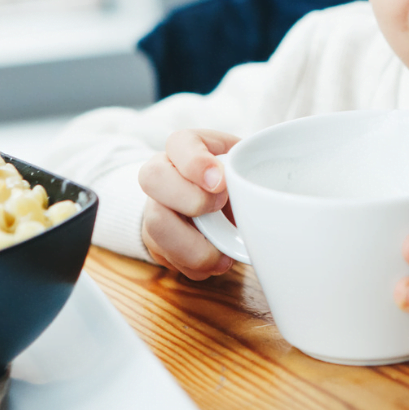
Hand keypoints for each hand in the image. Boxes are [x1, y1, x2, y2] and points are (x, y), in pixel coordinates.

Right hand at [138, 129, 238, 279]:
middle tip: (219, 208)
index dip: (197, 164)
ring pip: (155, 225)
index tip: (221, 182)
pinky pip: (168, 257)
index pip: (179, 143)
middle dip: (191, 199)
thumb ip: (246, 172)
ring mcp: (154, 207)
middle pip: (152, 177)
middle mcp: (161, 174)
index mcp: (185, 147)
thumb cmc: (232, 179)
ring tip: (222, 254)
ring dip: (193, 246)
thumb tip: (256, 197)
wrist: (214, 202)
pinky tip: (215, 260)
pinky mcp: (155, 240)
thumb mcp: (243, 165)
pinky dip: (195, 266)